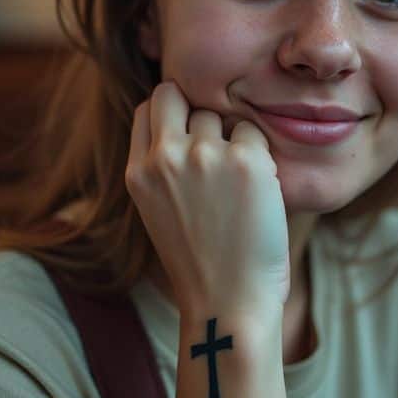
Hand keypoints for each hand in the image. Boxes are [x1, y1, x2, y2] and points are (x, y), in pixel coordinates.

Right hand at [125, 81, 290, 319]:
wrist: (228, 303)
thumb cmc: (200, 262)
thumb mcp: (158, 208)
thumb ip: (162, 163)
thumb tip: (182, 114)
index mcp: (138, 171)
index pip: (148, 106)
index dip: (170, 112)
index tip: (187, 131)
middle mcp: (165, 157)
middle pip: (176, 94)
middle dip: (196, 112)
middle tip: (214, 150)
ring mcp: (205, 155)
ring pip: (218, 115)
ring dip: (230, 139)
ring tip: (235, 187)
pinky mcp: (246, 160)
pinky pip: (253, 134)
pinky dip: (259, 157)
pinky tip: (256, 193)